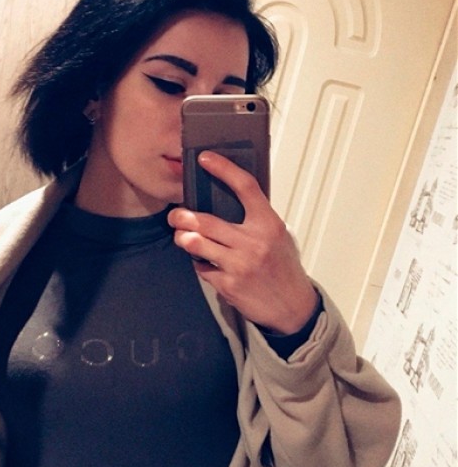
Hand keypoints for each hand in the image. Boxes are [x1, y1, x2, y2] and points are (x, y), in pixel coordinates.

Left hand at [168, 151, 317, 333]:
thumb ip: (255, 219)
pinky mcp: (228, 285)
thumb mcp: (278, 237)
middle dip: (183, 217)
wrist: (292, 307)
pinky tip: (204, 262)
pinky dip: (199, 264)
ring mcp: (240, 264)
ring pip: (198, 244)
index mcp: (268, 224)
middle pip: (207, 222)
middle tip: (175, 215)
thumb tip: (226, 199)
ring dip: (183, 239)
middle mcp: (254, 242)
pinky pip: (202, 268)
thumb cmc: (283, 268)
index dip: (223, 169)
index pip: (245, 187)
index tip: (206, 159)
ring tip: (180, 237)